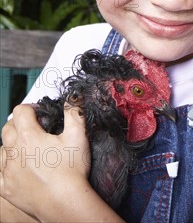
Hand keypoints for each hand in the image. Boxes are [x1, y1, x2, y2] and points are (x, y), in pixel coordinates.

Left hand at [0, 104, 90, 218]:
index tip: (40, 114)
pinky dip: (5, 167)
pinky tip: (18, 168)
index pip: (20, 111)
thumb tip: (74, 97)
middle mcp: (13, 151)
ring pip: (1, 149)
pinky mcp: (6, 187)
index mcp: (29, 136)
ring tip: (28, 150)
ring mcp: (7, 171)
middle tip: (35, 129)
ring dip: (11, 145)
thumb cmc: (71, 171)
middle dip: (19, 124)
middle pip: (7, 128)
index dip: (31, 109)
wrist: (64, 202)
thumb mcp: (78, 136)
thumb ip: (75, 113)